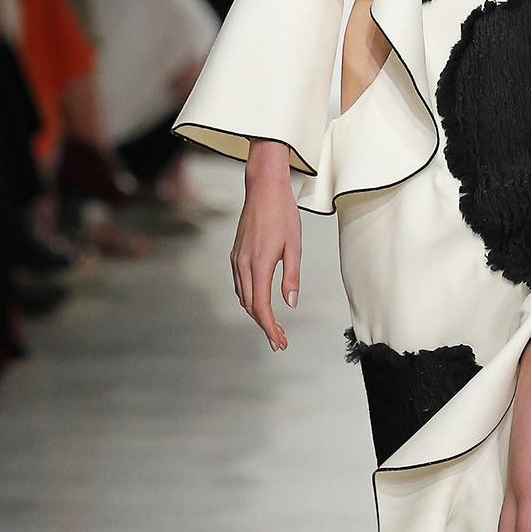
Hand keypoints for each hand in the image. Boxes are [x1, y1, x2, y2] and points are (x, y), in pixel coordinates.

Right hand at [232, 143, 300, 349]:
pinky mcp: (236, 254)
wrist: (263, 190)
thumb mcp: (295, 246)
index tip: (279, 342)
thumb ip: (292, 277)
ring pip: (243, 296)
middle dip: (264, 325)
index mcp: (259, 264)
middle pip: (250, 305)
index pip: (261, 306)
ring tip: (273, 327)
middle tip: (280, 341)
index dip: (269, 327)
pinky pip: (240, 284)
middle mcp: (243, 264)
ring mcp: (237, 259)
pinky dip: (249, 298)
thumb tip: (290, 303)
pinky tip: (261, 303)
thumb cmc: (283, 215)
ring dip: (256, 314)